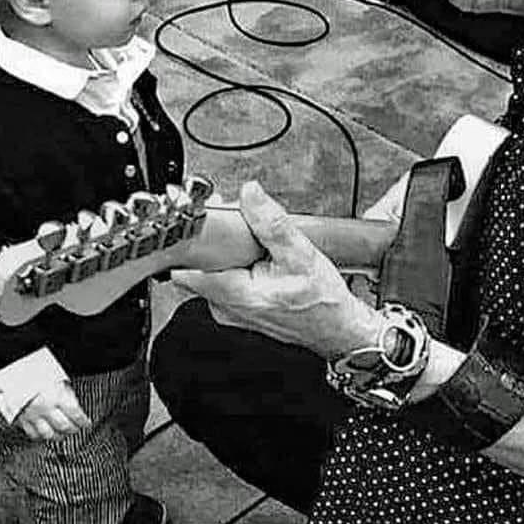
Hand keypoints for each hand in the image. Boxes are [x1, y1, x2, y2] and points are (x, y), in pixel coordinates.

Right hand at [15, 378, 92, 441]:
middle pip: (63, 426)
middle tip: (76, 429)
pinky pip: (32, 433)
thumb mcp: (56, 378)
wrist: (11, 373)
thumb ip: (66, 394)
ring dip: (58, 436)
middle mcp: (44, 408)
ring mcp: (32, 415)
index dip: (83, 421)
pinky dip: (41, 437)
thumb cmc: (34, 372)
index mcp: (56, 396)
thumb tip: (74, 406)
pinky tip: (46, 435)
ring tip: (63, 435)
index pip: (75, 414)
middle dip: (73, 430)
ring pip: (48, 434)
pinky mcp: (20, 419)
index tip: (86, 423)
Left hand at [171, 180, 382, 358]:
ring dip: (228, 254)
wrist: (338, 329)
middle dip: (215, 243)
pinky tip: (260, 262)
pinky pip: (224, 281)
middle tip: (240, 231)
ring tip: (256, 249)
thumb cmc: (323, 303)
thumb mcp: (302, 254)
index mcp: (234, 295)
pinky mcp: (237, 310)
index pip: (184, 270)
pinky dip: (237, 266)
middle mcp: (226, 307)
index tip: (205, 225)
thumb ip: (271, 222)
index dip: (190, 242)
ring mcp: (230, 311)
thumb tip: (251, 194)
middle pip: (197, 266)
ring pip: (211, 272)